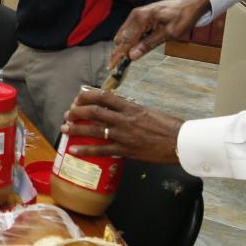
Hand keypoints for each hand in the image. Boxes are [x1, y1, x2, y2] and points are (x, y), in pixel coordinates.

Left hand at [61, 88, 182, 165]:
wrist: (180, 142)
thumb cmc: (169, 126)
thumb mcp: (149, 112)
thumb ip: (132, 111)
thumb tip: (119, 109)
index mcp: (131, 107)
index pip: (104, 96)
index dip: (88, 95)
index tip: (79, 98)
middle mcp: (125, 119)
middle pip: (94, 111)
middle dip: (78, 112)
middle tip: (68, 114)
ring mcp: (124, 135)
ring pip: (94, 130)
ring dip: (77, 128)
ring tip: (65, 128)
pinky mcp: (126, 150)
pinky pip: (102, 150)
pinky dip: (86, 150)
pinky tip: (74, 149)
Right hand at [108, 0, 210, 67]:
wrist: (190, 3)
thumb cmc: (183, 16)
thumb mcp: (169, 34)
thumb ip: (149, 44)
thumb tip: (132, 56)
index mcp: (142, 18)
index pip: (126, 41)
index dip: (118, 55)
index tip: (111, 67)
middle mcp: (136, 15)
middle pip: (121, 38)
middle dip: (120, 52)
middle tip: (123, 66)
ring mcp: (136, 15)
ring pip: (124, 35)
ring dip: (126, 47)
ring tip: (133, 57)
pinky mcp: (139, 16)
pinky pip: (130, 31)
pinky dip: (131, 41)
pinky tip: (139, 46)